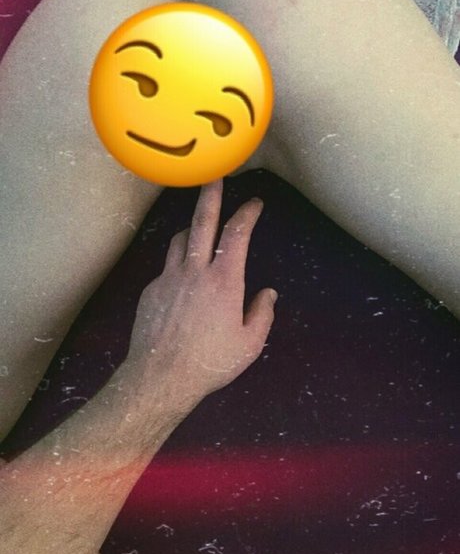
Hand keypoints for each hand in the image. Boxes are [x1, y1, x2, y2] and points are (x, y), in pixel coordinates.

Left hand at [126, 181, 276, 409]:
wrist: (160, 377)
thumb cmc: (211, 362)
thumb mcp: (250, 345)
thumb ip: (262, 315)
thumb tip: (268, 293)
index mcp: (224, 281)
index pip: (237, 234)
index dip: (247, 213)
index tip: (255, 203)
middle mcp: (195, 270)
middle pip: (202, 222)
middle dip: (210, 195)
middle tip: (213, 176)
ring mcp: (168, 277)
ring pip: (180, 240)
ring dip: (192, 228)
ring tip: (200, 228)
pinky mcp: (151, 290)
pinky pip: (167, 266)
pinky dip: (179, 262)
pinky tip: (183, 279)